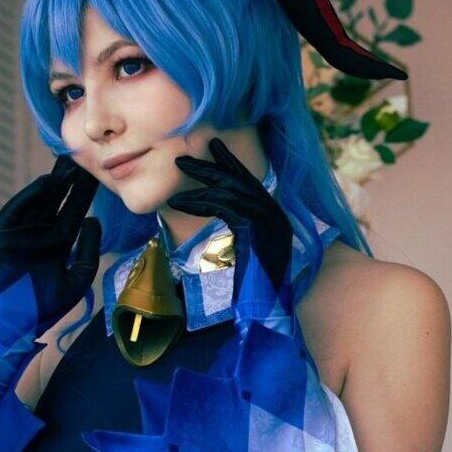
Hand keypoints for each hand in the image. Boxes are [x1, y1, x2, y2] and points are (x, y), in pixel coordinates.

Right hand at [0, 153, 103, 333]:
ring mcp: (19, 233)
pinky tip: (45, 184)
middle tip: (81, 159)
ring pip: (36, 202)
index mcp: (56, 244)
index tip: (94, 175)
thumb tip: (94, 220)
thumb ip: (87, 250)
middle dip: (67, 183)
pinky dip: (29, 197)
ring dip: (50, 184)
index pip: (71, 212)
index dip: (81, 195)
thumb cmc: (43, 307)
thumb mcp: (76, 278)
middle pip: (54, 202)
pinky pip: (16, 211)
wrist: (13, 323)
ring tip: (66, 165)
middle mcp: (38, 234)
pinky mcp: (0, 235)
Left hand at [169, 137, 294, 313]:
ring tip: (175, 177)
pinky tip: (179, 202)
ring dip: (198, 184)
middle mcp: (275, 215)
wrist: (271, 305)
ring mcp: (267, 220)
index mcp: (276, 218)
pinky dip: (198, 201)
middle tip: (182, 158)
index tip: (214, 146)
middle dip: (211, 165)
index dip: (231, 163)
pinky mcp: (253, 227)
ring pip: (228, 190)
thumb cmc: (260, 288)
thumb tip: (232, 223)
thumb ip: (247, 234)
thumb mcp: (255, 255)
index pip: (252, 183)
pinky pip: (222, 206)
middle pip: (239, 180)